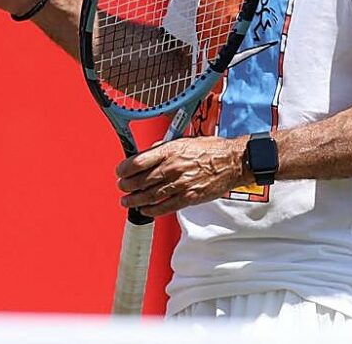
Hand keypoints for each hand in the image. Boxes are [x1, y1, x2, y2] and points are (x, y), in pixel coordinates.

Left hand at [115, 136, 245, 216]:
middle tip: (121, 187)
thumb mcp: (184, 140)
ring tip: (127, 201)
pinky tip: (144, 210)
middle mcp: (172, 168)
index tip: (119, 171)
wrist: (232, 162)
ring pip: (150, 195)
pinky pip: (165, 207)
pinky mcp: (189, 198)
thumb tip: (149, 152)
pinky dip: (152, 210)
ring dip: (135, 200)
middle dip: (127, 185)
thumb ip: (164, 147)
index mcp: (169, 151)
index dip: (124, 169)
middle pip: (141, 180)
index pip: (138, 161)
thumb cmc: (210, 149)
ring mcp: (180, 184)